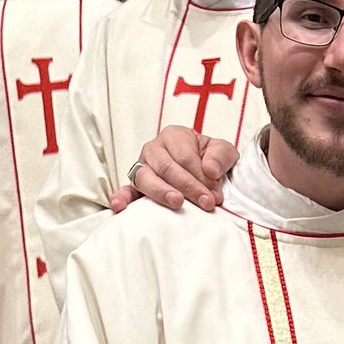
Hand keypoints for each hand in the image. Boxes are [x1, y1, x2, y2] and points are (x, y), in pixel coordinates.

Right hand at [107, 126, 237, 213]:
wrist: (205, 169)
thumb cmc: (211, 158)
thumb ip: (220, 156)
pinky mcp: (136, 185)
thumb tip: (210, 170)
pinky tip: (119, 206)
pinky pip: (127, 190)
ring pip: (146, 178)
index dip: (202, 176)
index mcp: (174, 136)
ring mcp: (142, 167)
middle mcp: (154, 149)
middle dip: (188, 187)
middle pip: (167, 168)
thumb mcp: (223, 151)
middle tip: (206, 203)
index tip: (216, 195)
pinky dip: (122, 198)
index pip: (186, 157)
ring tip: (177, 203)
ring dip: (161, 192)